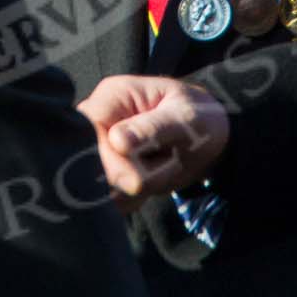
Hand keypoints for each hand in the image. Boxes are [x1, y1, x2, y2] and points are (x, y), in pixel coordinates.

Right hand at [77, 75, 229, 212]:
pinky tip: (154, 181)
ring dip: (137, 188)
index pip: (86, 129)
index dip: (106, 158)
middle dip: (130, 176)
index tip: (137, 179)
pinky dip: (135, 199)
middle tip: (168, 165)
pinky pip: (110, 198)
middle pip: (89, 162)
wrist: (210, 138)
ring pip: (101, 184)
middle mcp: (99, 121)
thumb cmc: (199, 117)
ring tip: (164, 167)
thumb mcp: (186, 118)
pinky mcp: (107, 171)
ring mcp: (100, 147)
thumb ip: (153, 128)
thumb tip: (117, 142)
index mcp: (112, 97)